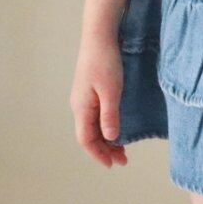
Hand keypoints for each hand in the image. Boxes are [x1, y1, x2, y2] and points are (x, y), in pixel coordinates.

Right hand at [71, 31, 128, 167]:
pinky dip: (105, 128)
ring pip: (92, 127)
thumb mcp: (110, 91)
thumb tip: (110, 138)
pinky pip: (95, 117)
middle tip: (123, 160)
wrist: (99, 38)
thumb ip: (109, 115)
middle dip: (104, 150)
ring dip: (106, 140)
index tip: (112, 165)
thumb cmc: (105, 62)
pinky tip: (116, 129)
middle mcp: (79, 106)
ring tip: (122, 149)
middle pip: (88, 136)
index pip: (85, 140)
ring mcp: (83, 99)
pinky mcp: (90, 92)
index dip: (98, 155)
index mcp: (81, 108)